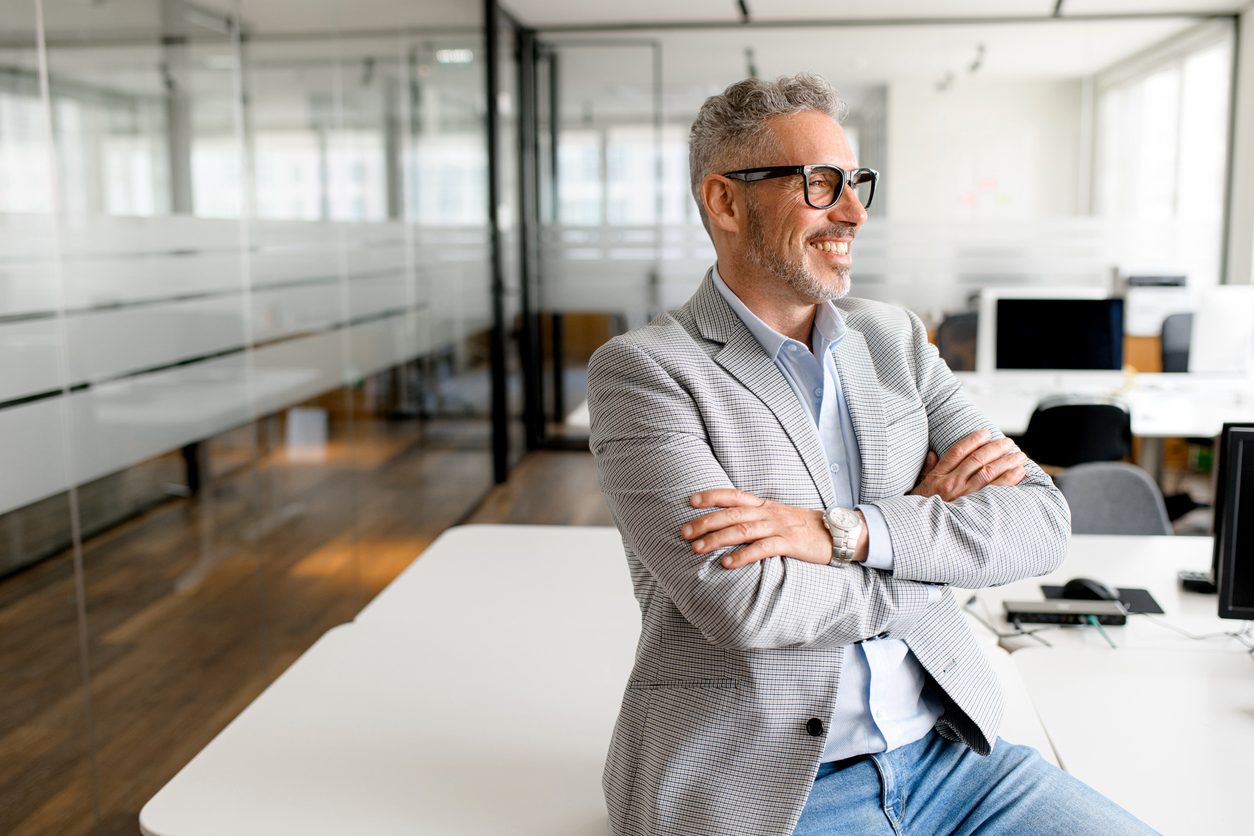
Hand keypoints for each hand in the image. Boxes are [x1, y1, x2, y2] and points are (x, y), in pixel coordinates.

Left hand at [680, 488, 866, 569]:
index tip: (691, 501)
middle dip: (705, 522)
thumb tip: (729, 524)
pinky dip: (742, 556)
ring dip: (716, 539)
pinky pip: (762, 548)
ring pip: (742, 530)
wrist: (839, 533)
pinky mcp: (790, 543)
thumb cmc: (804, 527)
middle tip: (684, 532)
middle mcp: (768, 512)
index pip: (733, 495)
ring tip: (697, 548)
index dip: (711, 496)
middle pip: (731, 513)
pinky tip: (726, 563)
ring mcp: (779, 527)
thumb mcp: (778, 516)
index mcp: (764, 504)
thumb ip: (756, 518)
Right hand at [911, 429, 1026, 500]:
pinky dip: (1009, 480)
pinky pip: (995, 490)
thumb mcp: (919, 488)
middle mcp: (952, 483)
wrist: (922, 532)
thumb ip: (927, 470)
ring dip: (1006, 462)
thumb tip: (933, 454)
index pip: (957, 452)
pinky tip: (1019, 473)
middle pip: (977, 459)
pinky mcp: (974, 507)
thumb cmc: (922, 510)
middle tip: (1009, 442)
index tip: (986, 433)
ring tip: (1020, 456)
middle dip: (995, 448)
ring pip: (988, 472)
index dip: (973, 440)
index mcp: (938, 476)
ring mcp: (964, 495)